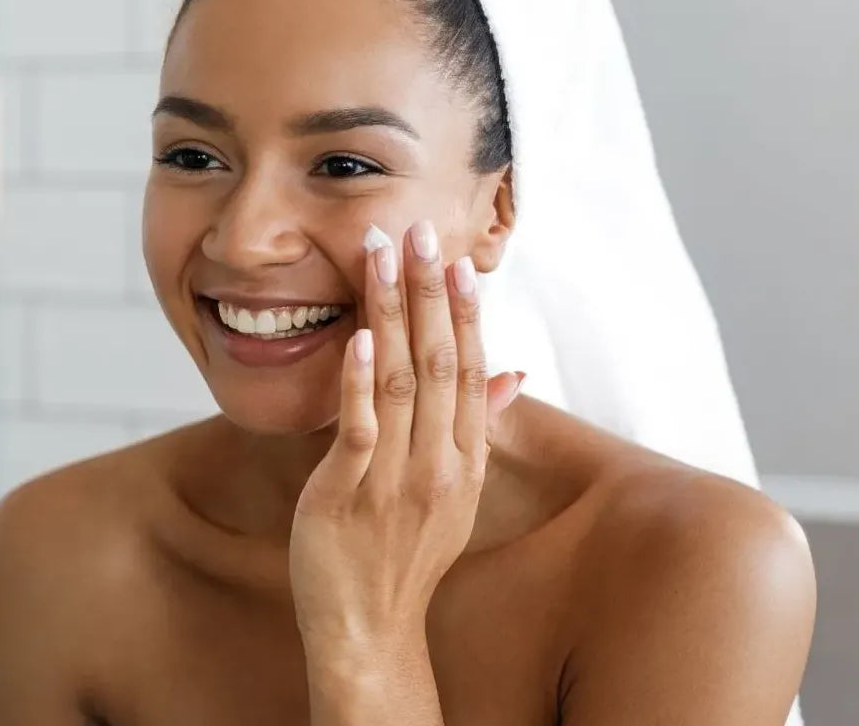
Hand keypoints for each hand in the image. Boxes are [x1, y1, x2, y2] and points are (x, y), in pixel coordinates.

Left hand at [288, 221, 521, 648]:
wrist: (370, 630)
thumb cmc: (400, 556)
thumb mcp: (452, 493)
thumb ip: (476, 428)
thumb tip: (512, 371)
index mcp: (464, 459)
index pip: (472, 369)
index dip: (465, 311)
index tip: (458, 258)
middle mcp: (440, 464)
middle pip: (442, 362)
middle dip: (429, 293)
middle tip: (420, 231)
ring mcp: (396, 479)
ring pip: (401, 381)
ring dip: (393, 313)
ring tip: (383, 256)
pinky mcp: (349, 495)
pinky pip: (360, 430)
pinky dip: (360, 382)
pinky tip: (360, 337)